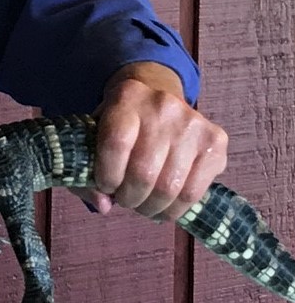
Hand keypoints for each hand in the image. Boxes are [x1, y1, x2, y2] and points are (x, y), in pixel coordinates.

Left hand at [78, 63, 227, 220]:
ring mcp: (193, 122)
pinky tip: (165, 205)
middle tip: (126, 200)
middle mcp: (163, 105)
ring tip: (144, 205)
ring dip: (152, 208)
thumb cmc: (122, 124)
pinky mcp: (216, 141)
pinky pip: (194, 192)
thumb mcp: (95, 136)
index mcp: (127, 96)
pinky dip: (176, 209)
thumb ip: (86, 174)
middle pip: (144, 172)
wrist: (158, 93)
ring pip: (170, 187)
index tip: (105, 186)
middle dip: (130, 198)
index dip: (107, 176)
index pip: (115, 144)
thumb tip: (104, 206)